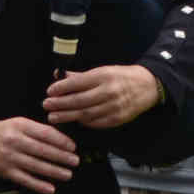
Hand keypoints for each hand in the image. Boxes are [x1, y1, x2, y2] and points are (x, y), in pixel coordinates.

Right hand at [0, 117, 79, 193]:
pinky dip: (38, 185)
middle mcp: (15, 141)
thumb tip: (60, 139)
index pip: (45, 134)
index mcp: (20, 126)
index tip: (72, 147)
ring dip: (54, 171)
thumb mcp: (18, 123)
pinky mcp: (6, 172)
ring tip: (68, 174)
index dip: (61, 141)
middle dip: (61, 157)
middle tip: (75, 161)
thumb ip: (37, 130)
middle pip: (43, 150)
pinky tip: (50, 188)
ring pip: (36, 166)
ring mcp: (10, 158)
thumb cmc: (2, 131)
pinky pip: (25, 179)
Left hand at [44, 64, 160, 128]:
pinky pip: (96, 123)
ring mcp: (114, 106)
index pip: (78, 83)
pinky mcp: (118, 118)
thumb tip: (59, 75)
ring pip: (86, 114)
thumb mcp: (102, 70)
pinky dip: (83, 122)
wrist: (147, 86)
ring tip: (54, 117)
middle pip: (79, 100)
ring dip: (68, 116)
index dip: (62, 88)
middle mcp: (109, 91)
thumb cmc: (121, 76)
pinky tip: (74, 121)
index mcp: (104, 76)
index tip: (49, 91)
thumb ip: (80, 75)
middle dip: (61, 104)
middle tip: (46, 106)